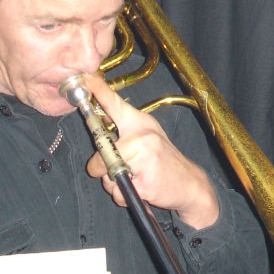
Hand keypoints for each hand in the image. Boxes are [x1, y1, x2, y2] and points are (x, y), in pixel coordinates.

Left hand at [82, 74, 219, 228]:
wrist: (189, 184)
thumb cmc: (164, 162)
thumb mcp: (149, 139)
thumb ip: (124, 133)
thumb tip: (96, 128)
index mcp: (141, 123)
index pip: (115, 103)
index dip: (98, 90)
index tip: (84, 77)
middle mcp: (142, 134)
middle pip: (101, 149)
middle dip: (99, 166)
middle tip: (114, 170)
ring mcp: (145, 156)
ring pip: (107, 173)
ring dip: (113, 183)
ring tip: (133, 179)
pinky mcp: (144, 180)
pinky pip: (118, 191)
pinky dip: (123, 196)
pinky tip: (139, 190)